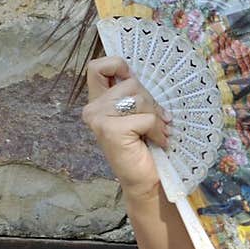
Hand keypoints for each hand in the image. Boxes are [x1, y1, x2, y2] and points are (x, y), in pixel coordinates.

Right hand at [81, 53, 171, 199]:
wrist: (146, 181)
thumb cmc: (145, 147)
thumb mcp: (138, 113)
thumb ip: (134, 94)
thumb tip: (145, 76)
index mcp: (97, 102)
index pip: (98, 67)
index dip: (119, 66)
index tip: (135, 83)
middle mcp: (92, 109)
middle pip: (130, 83)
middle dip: (151, 102)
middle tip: (156, 122)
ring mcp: (98, 119)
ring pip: (139, 99)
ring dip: (156, 117)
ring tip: (157, 133)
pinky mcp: (110, 130)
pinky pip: (145, 118)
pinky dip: (157, 130)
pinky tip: (156, 142)